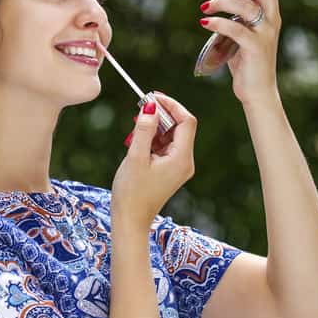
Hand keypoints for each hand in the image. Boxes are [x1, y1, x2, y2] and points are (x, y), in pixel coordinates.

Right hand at [112, 92, 196, 225]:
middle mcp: (185, 162)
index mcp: (182, 158)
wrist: (130, 220)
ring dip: (155, 127)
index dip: (172, 105)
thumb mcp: (135, 157)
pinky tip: (138, 142)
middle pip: (180, 127)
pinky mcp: (170, 170)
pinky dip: (153, 139)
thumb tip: (150, 106)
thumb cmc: (131, 192)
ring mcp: (179, 167)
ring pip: (171, 136)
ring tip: (135, 129)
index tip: (152, 97)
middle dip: (161, 115)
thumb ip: (144, 129)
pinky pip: (165, 147)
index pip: (187, 121)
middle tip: (140, 108)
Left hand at [199, 0, 281, 106]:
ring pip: (249, 7)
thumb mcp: (242, 26)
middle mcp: (271, 17)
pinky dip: (219, 23)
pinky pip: (238, 30)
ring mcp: (266, 33)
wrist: (257, 90)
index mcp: (267, 9)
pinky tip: (205, 21)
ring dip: (224, 2)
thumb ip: (239, 5)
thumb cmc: (246, 58)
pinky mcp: (256, 49)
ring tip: (205, 6)